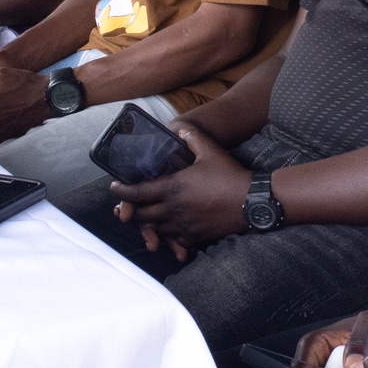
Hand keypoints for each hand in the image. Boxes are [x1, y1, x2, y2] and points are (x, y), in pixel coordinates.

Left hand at [112, 123, 247, 257]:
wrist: (252, 202)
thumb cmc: (231, 175)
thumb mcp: (211, 150)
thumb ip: (192, 137)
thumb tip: (180, 128)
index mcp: (172, 188)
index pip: (137, 193)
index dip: (122, 191)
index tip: (114, 188)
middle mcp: (173, 210)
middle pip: (140, 215)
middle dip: (130, 211)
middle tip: (125, 206)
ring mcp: (183, 225)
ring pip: (155, 229)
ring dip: (148, 224)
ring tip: (146, 217)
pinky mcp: (195, 237)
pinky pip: (174, 240)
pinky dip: (168, 236)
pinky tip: (169, 230)